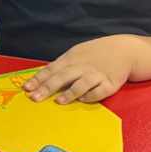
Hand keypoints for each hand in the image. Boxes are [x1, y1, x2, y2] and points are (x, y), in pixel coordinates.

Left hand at [23, 35, 138, 103]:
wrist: (125, 50)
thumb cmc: (95, 54)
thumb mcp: (76, 54)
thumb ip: (60, 65)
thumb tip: (40, 77)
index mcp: (71, 58)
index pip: (51, 69)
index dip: (38, 79)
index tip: (26, 88)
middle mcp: (82, 66)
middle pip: (62, 76)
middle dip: (47, 87)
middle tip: (34, 97)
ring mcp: (97, 74)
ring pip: (81, 84)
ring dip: (69, 92)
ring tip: (58, 101)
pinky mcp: (110, 83)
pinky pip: (100, 91)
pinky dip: (91, 95)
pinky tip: (82, 100)